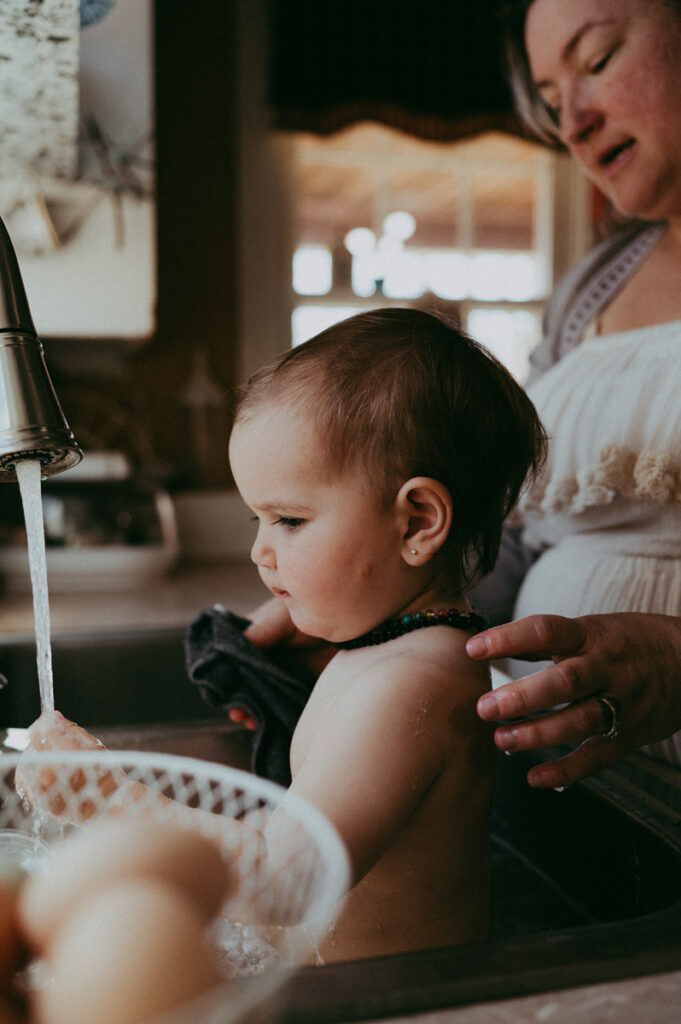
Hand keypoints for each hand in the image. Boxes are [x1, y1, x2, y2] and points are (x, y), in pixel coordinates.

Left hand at [14, 712, 120, 823]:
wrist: (108, 808)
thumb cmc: (106, 777)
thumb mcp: (93, 746)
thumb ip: (70, 730)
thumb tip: (54, 717)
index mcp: (61, 758)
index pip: (38, 733)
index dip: (43, 724)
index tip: (49, 720)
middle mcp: (46, 776)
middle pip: (33, 747)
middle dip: (43, 740)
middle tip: (57, 739)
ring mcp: (40, 791)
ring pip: (28, 762)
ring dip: (38, 755)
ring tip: (56, 756)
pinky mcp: (37, 801)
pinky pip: (27, 780)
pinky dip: (35, 771)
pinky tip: (50, 770)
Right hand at [228, 598, 334, 731]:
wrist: (354, 626)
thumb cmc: (314, 608)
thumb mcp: (281, 618)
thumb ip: (257, 633)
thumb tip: (226, 648)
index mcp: (255, 637)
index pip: (231, 658)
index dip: (224, 675)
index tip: (222, 691)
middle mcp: (265, 657)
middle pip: (243, 682)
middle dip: (238, 698)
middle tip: (237, 712)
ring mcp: (281, 674)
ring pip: (260, 696)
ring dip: (252, 709)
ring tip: (250, 720)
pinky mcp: (298, 687)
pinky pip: (281, 704)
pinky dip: (272, 714)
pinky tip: (266, 722)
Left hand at [467, 613, 680, 788]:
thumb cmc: (627, 642)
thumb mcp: (591, 629)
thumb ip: (545, 639)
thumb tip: (489, 643)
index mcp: (593, 635)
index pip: (547, 631)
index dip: (509, 639)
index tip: (473, 648)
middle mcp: (607, 668)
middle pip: (564, 682)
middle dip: (522, 697)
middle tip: (484, 708)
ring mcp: (621, 703)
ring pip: (579, 721)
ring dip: (537, 734)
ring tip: (500, 741)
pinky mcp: (629, 736)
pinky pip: (597, 757)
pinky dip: (565, 771)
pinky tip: (534, 777)